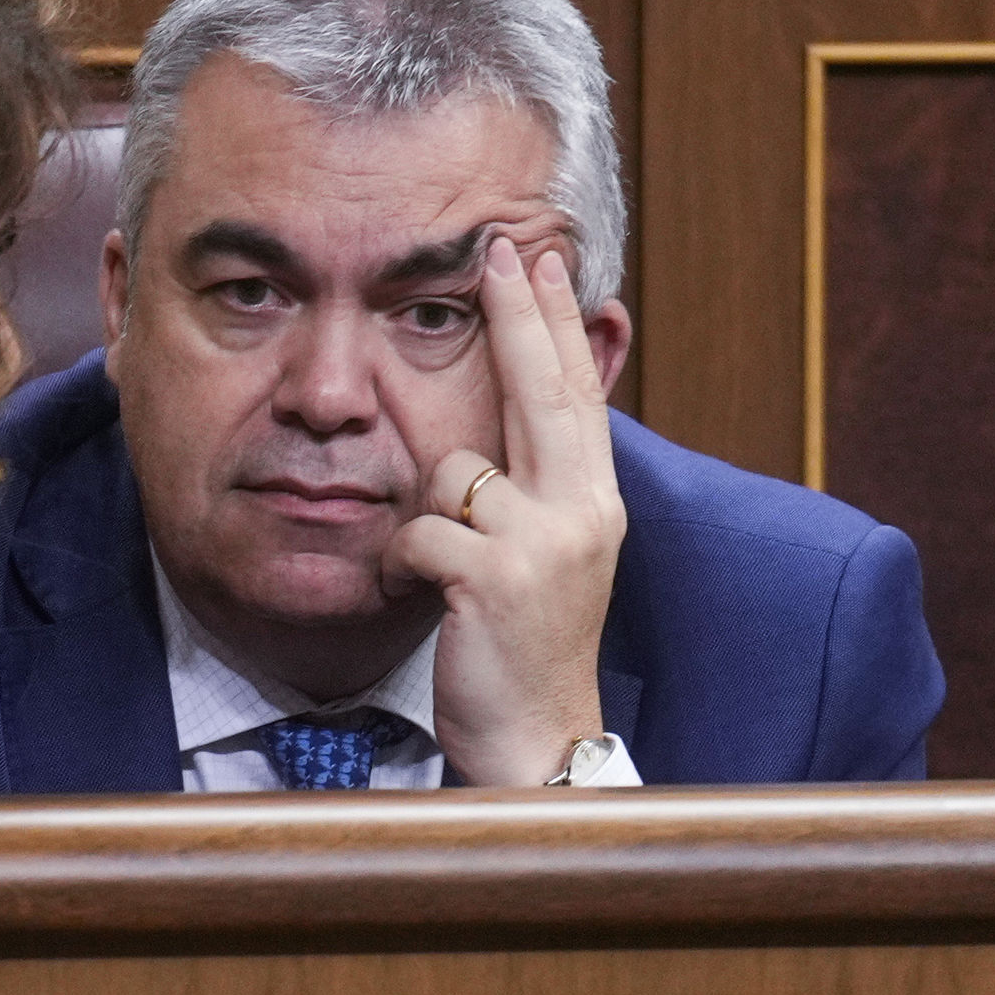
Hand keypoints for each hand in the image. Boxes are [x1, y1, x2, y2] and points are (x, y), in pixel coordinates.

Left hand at [383, 239, 624, 786]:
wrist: (536, 746)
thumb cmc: (522, 651)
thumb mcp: (542, 559)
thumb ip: (532, 490)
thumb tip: (511, 426)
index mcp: (596, 505)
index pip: (574, 396)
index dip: (554, 326)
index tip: (538, 262)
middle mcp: (583, 514)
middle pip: (542, 392)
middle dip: (518, 316)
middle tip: (500, 248)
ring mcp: (543, 544)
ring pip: (451, 469)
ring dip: (426, 515)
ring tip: (441, 574)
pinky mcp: (495, 577)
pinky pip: (416, 529)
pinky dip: (398, 562)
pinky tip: (414, 596)